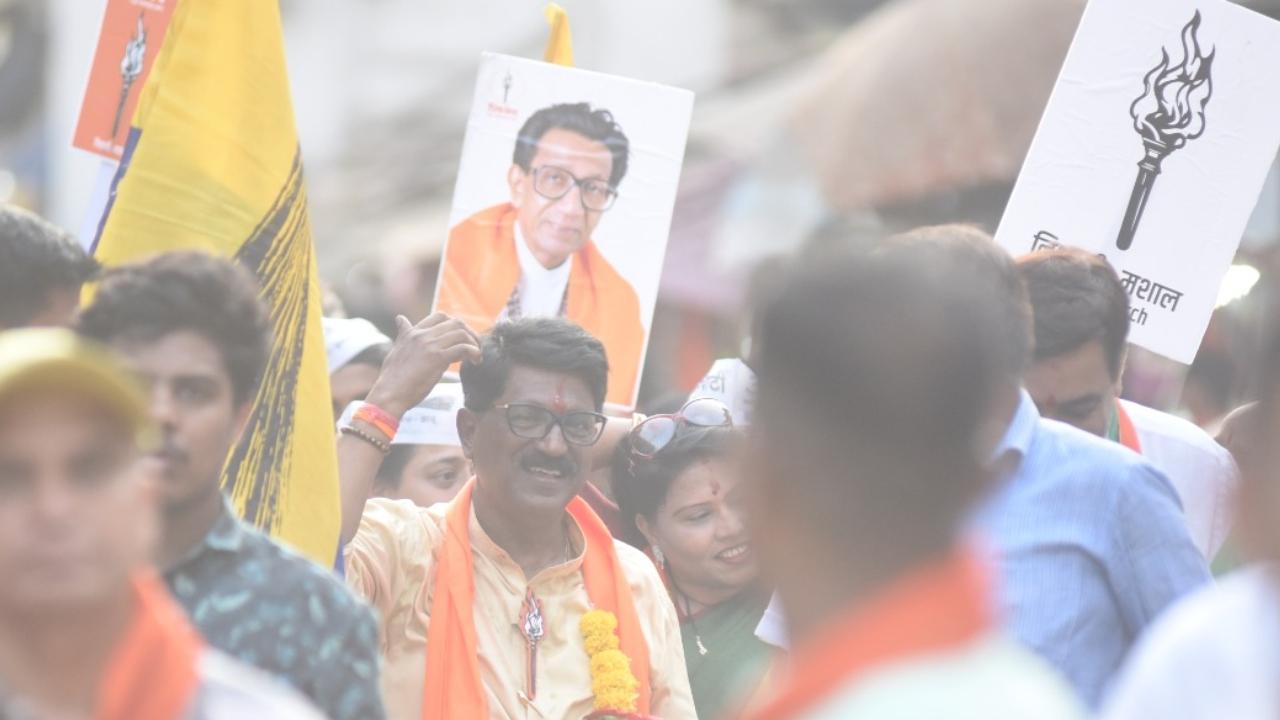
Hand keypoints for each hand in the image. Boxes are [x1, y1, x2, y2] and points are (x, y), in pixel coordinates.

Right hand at [364, 313, 481, 417]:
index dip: (455, 326)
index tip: (461, 339)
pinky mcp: (437, 358)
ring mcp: (430, 345)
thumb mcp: (396, 349)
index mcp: (413, 333)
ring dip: (474, 343)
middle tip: (474, 347)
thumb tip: (400, 318)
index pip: (440, 316)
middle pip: (455, 322)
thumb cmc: (392, 378)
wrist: (389, 394)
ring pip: (461, 333)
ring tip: (477, 356)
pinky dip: (474, 352)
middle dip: (470, 333)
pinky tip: (476, 361)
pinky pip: (464, 348)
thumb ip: (403, 334)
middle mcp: (422, 335)